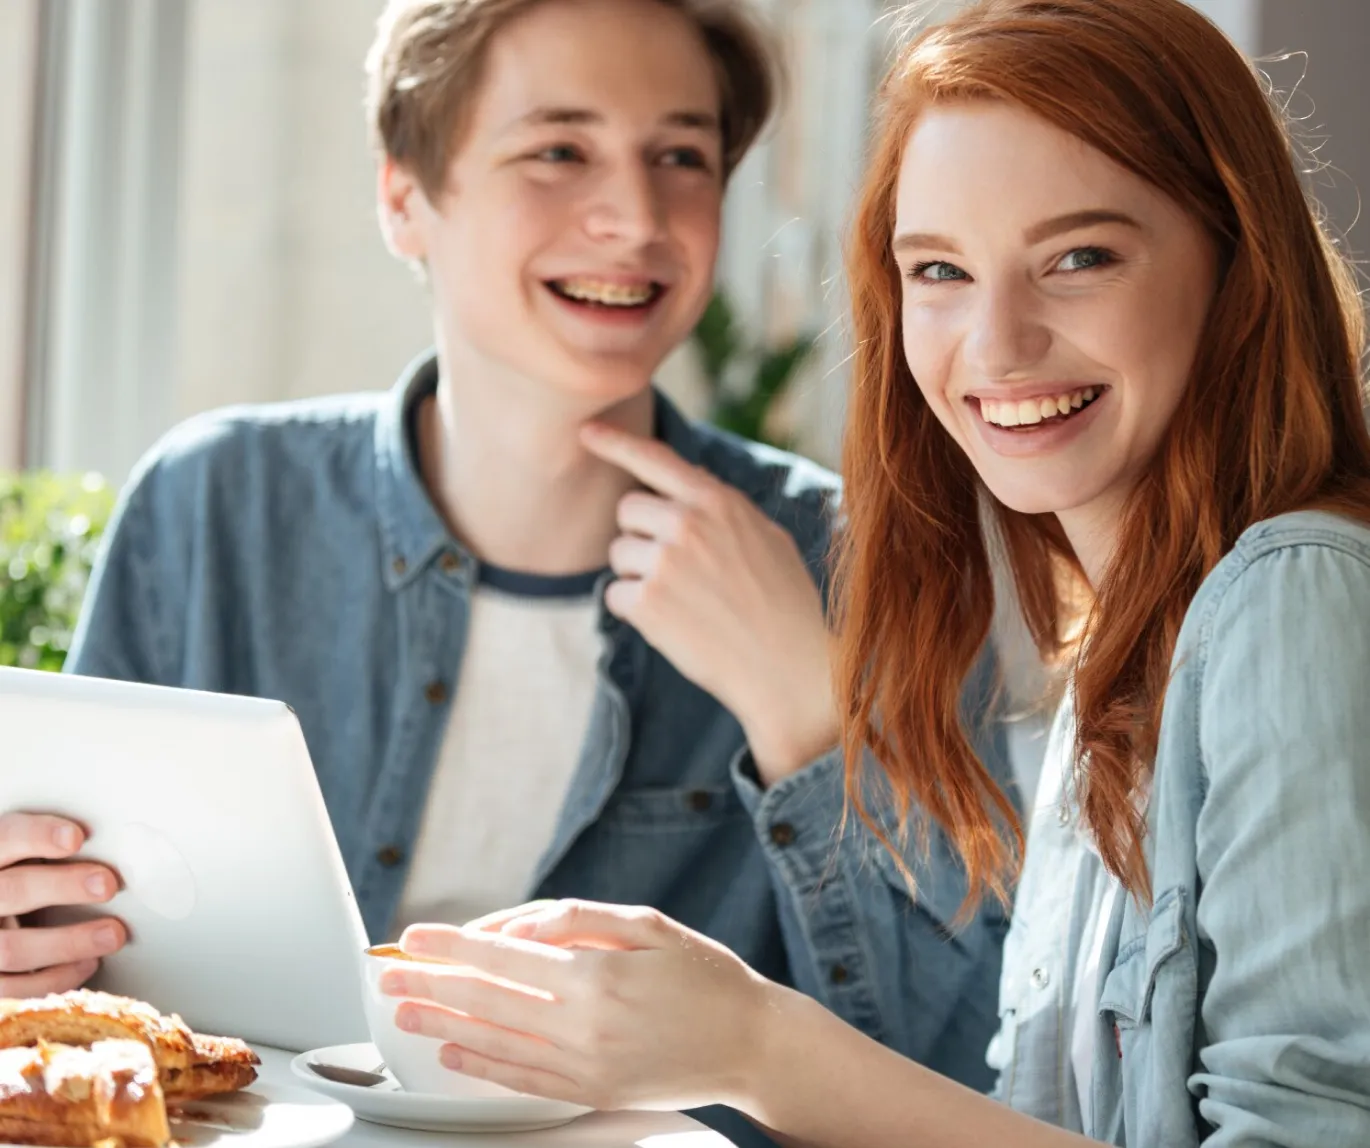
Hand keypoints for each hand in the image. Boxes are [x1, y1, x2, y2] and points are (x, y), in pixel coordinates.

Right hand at [0, 813, 125, 997]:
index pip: (5, 838)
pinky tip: (88, 963)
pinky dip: (54, 979)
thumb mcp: (25, 860)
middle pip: (12, 891)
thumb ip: (48, 849)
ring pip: (11, 948)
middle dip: (62, 887)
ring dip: (68, 942)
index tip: (76, 837)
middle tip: (108, 884)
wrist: (0, 918)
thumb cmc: (21, 885)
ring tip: (113, 934)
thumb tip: (120, 841)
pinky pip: (13, 988)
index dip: (37, 836)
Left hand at [387, 900, 779, 1112]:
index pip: (503, 955)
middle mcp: (584, 1023)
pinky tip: (454, 1054)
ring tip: (403, 1013)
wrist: (750, 1044)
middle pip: (487, 1000)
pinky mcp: (591, 1093)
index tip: (412, 937)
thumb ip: (581, 920)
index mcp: (598, 973)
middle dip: (430, 983)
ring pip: (494, 1042)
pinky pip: (522, 1080)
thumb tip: (523, 926)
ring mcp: (585, 1064)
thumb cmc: (706, 977)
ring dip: (442, 1025)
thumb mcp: (650, 924)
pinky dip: (482, 1066)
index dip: (451, 945)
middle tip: (387, 974)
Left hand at [581, 422, 838, 783]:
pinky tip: (672, 624)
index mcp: (718, 502)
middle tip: (676, 570)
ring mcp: (665, 563)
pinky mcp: (647, 603)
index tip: (585, 432)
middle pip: (627, 510)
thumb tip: (687, 484)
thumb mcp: (766, 538)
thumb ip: (721, 509)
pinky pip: (614, 594)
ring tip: (684, 601)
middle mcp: (687, 524)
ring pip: (618, 554)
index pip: (656, 459)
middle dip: (641, 536)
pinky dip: (634, 610)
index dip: (616, 442)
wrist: (787, 667)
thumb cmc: (785, 604)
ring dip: (638, 576)